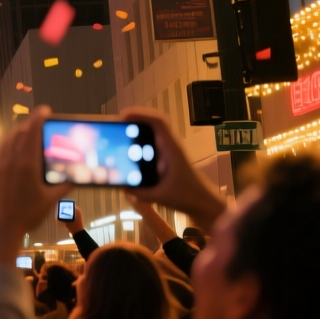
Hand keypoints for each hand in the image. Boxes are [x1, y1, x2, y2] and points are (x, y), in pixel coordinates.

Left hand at [0, 106, 71, 264]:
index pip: (32, 132)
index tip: (45, 110)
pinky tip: (10, 148)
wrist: (1, 228)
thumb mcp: (51, 200)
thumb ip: (64, 184)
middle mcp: (9, 160)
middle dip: (29, 124)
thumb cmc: (28, 215)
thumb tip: (76, 176)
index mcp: (27, 163)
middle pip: (19, 133)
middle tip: (39, 123)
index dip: (39, 117)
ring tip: (26, 134)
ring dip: (17, 133)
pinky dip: (5, 145)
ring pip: (6, 140)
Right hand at [120, 108, 225, 229]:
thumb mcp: (161, 196)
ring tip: (117, 140)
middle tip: (114, 130)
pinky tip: (128, 157)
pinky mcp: (168, 161)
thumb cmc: (188, 196)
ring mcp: (170, 153)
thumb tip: (123, 189)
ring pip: (151, 136)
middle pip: (152, 126)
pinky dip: (139, 147)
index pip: (158, 122)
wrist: (205, 204)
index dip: (140, 114)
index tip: (122, 117)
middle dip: (133, 123)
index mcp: (171, 149)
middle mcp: (170, 147)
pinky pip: (152, 148)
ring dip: (136, 135)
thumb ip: (140, 194)